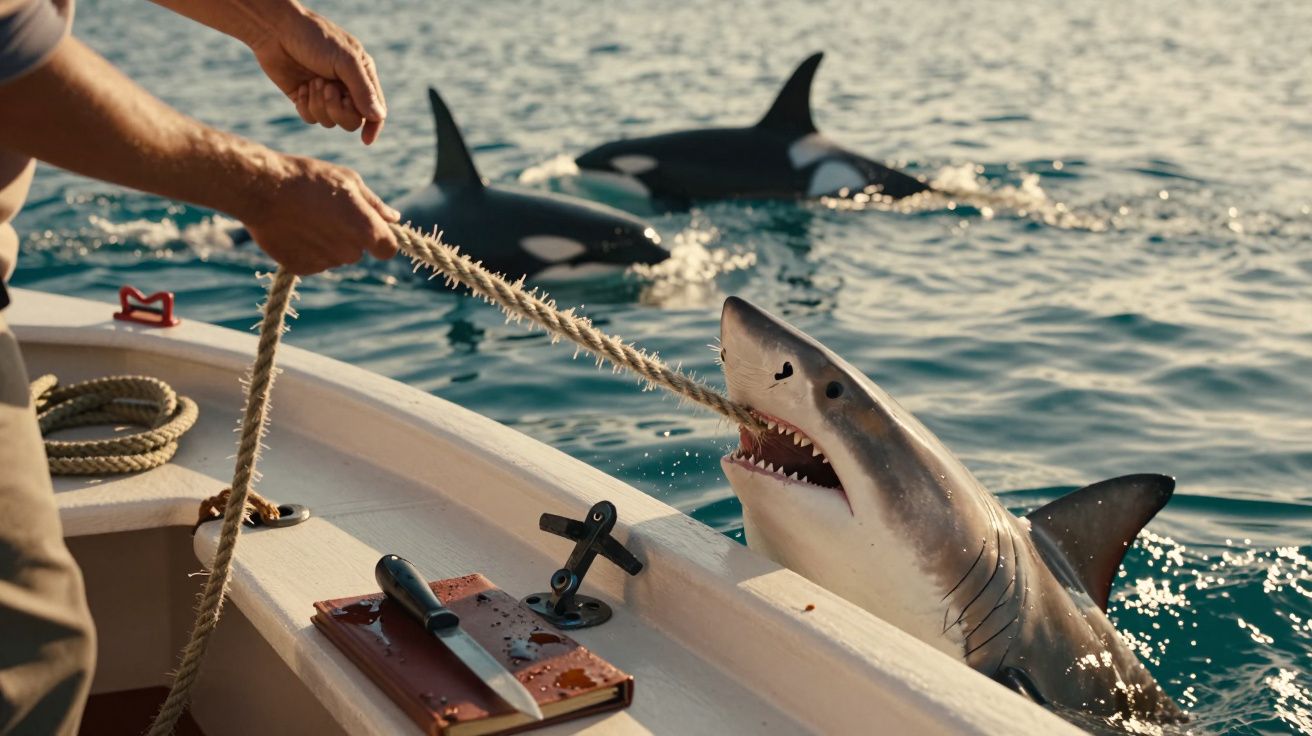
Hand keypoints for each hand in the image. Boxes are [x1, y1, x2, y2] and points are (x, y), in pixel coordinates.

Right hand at [243, 155, 399, 274]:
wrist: (262, 190)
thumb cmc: (309, 179)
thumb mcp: (348, 181)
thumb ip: (374, 204)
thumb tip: (394, 218)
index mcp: (366, 230)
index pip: (388, 249)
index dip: (381, 239)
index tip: (370, 228)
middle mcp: (349, 252)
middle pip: (359, 252)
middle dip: (350, 237)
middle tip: (328, 213)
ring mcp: (325, 263)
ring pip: (336, 257)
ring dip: (329, 243)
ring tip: (308, 217)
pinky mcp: (302, 268)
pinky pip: (315, 262)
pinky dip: (308, 250)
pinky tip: (295, 229)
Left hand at [249, 8, 386, 143]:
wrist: (276, 31)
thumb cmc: (315, 39)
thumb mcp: (345, 61)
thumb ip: (363, 89)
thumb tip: (378, 116)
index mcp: (362, 75)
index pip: (375, 110)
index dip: (373, 126)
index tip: (365, 140)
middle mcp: (346, 87)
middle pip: (351, 121)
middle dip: (337, 108)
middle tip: (326, 88)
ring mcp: (325, 95)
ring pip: (329, 122)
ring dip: (318, 104)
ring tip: (312, 81)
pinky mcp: (305, 99)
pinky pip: (310, 118)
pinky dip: (305, 105)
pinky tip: (300, 87)